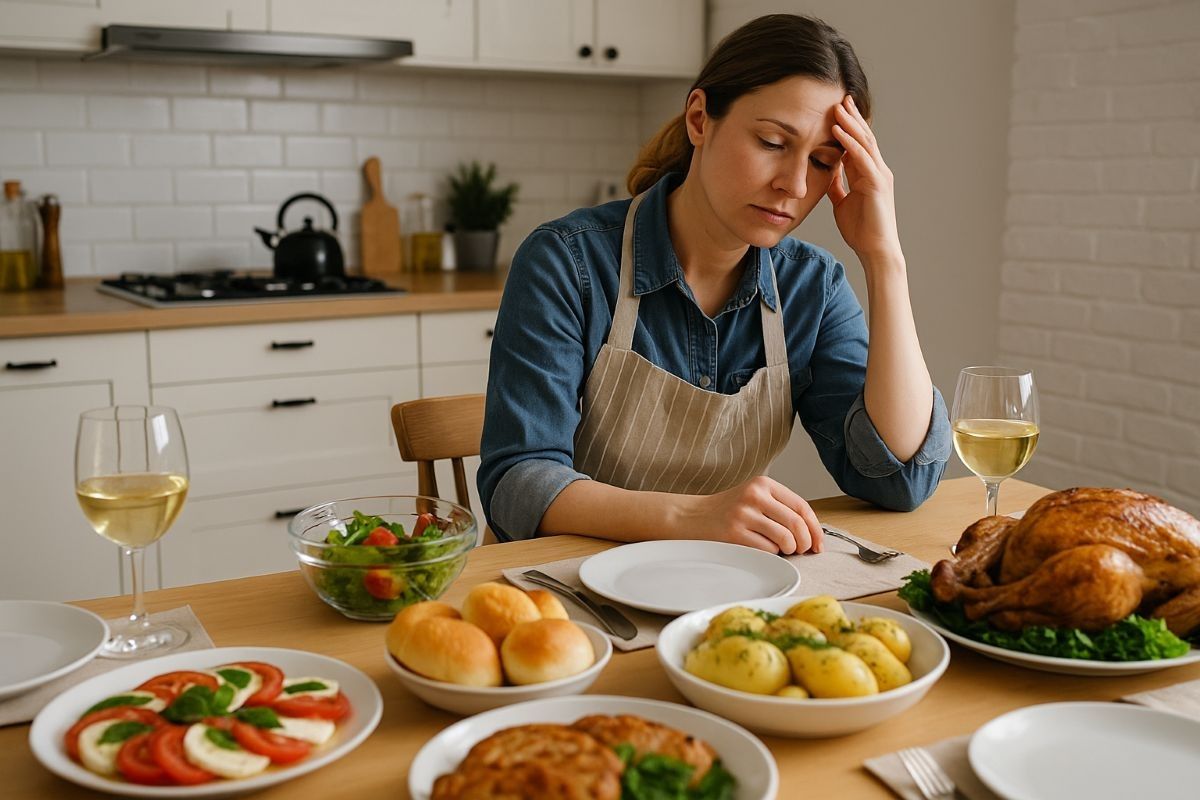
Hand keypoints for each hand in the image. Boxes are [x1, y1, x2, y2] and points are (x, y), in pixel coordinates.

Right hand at [677, 476, 823, 553]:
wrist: (692, 517)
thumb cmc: (728, 511)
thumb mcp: (754, 497)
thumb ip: (781, 507)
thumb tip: (812, 532)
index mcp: (763, 484)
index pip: (801, 506)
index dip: (815, 528)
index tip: (818, 543)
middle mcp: (754, 496)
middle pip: (797, 524)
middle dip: (805, 543)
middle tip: (801, 550)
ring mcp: (743, 514)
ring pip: (785, 539)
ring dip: (789, 550)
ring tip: (781, 550)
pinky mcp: (734, 534)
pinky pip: (767, 550)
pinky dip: (771, 554)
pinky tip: (762, 549)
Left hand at [826, 95, 901, 262]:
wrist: (875, 250)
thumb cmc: (861, 230)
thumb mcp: (842, 203)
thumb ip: (838, 187)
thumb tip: (828, 175)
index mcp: (867, 174)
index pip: (857, 144)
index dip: (848, 127)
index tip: (836, 110)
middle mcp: (876, 170)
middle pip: (864, 137)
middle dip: (852, 117)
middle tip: (840, 97)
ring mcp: (879, 175)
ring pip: (864, 143)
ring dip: (850, 124)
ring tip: (838, 107)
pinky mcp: (876, 184)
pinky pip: (862, 158)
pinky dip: (850, 143)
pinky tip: (839, 132)